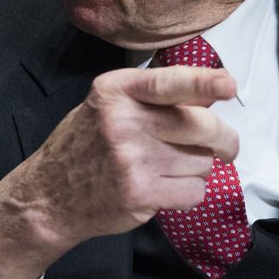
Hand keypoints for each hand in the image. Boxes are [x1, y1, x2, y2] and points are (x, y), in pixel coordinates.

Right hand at [0, 65, 238, 278]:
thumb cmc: (86, 146)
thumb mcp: (109, 106)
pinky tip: (166, 190)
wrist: (49, 196)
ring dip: (196, 168)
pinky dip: (189, 193)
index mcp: (116, 91)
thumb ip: (155, 96)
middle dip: (225, 140)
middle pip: (202, 126)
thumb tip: (213, 89)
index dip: (206, 81)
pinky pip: (194, 192)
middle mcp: (123, 121)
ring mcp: (132, 160)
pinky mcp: (140, 194)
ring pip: (202, 162)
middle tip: (226, 148)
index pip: (169, 82)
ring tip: (169, 169)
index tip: (229, 86)